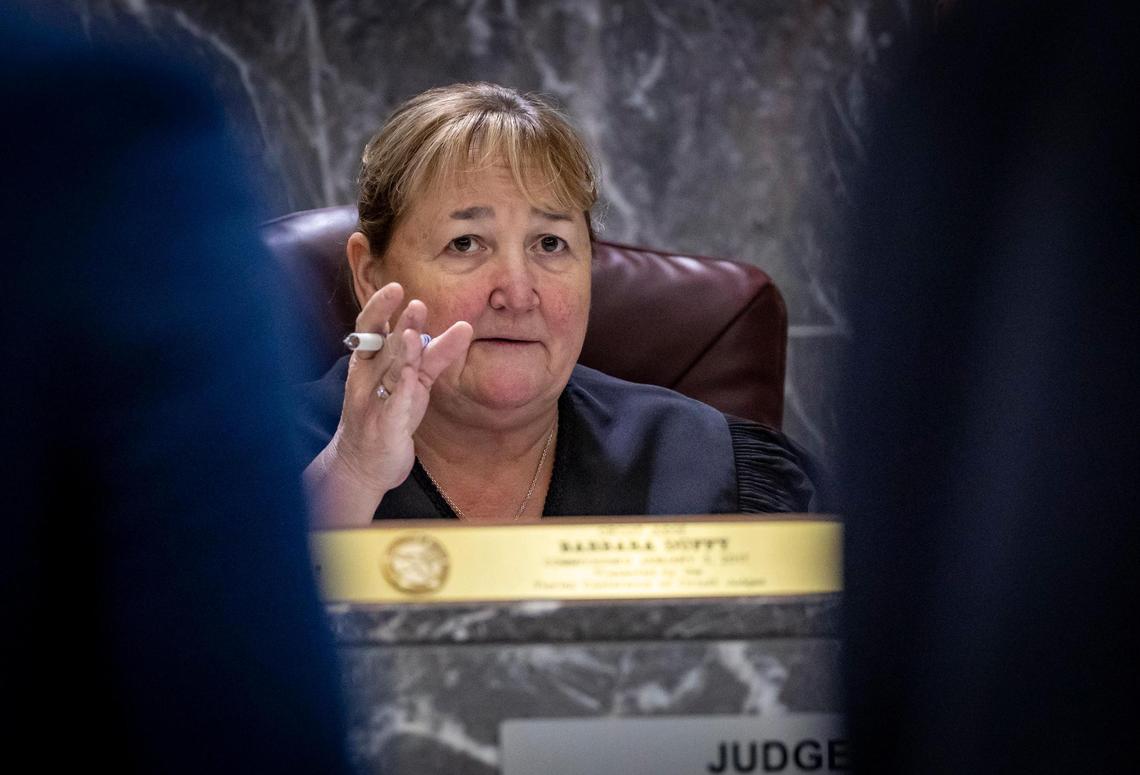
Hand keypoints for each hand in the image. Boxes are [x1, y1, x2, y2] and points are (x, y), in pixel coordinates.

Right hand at [306, 282, 471, 525]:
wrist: (363, 466)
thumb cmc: (388, 415)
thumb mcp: (414, 380)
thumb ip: (434, 355)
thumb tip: (464, 327)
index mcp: (369, 364)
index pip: (370, 328)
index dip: (380, 308)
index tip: (396, 287)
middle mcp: (366, 380)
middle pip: (376, 344)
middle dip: (385, 318)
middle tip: (403, 296)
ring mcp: (374, 404)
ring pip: (387, 373)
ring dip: (399, 352)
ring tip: (410, 332)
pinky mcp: (386, 428)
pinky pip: (394, 406)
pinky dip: (402, 391)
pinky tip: (412, 377)